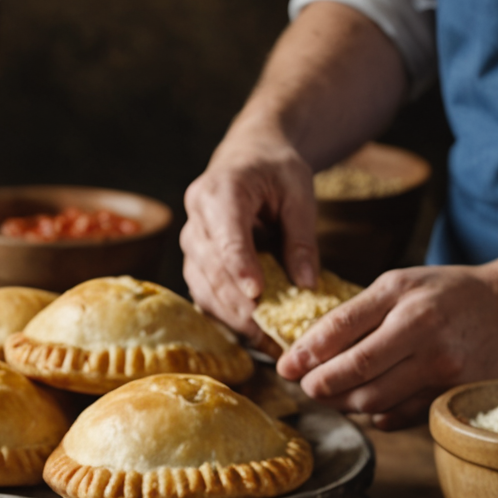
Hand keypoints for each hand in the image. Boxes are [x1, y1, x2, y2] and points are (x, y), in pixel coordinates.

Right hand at [181, 125, 320, 343]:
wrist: (248, 159)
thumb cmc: (275, 171)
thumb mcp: (299, 194)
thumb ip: (301, 238)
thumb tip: (306, 283)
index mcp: (220, 191)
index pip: (226, 235)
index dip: (240, 267)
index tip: (256, 294)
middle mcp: (196, 217)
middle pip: (211, 267)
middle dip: (238, 302)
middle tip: (268, 331)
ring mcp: (191, 240)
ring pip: (202, 285)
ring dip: (230, 314)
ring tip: (263, 339)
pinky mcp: (195, 260)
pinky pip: (204, 291)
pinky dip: (225, 314)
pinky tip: (250, 331)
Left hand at [276, 265, 497, 428]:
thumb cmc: (446, 293)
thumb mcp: (398, 284)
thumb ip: (353, 314)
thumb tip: (305, 349)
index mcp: (403, 303)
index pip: (339, 333)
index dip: (304, 355)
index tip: (284, 367)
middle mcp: (424, 337)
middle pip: (353, 375)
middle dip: (318, 385)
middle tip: (306, 385)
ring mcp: (443, 370)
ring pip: (373, 402)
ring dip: (342, 403)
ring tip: (332, 394)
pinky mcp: (453, 394)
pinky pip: (399, 417)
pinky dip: (374, 416)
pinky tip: (368, 404)